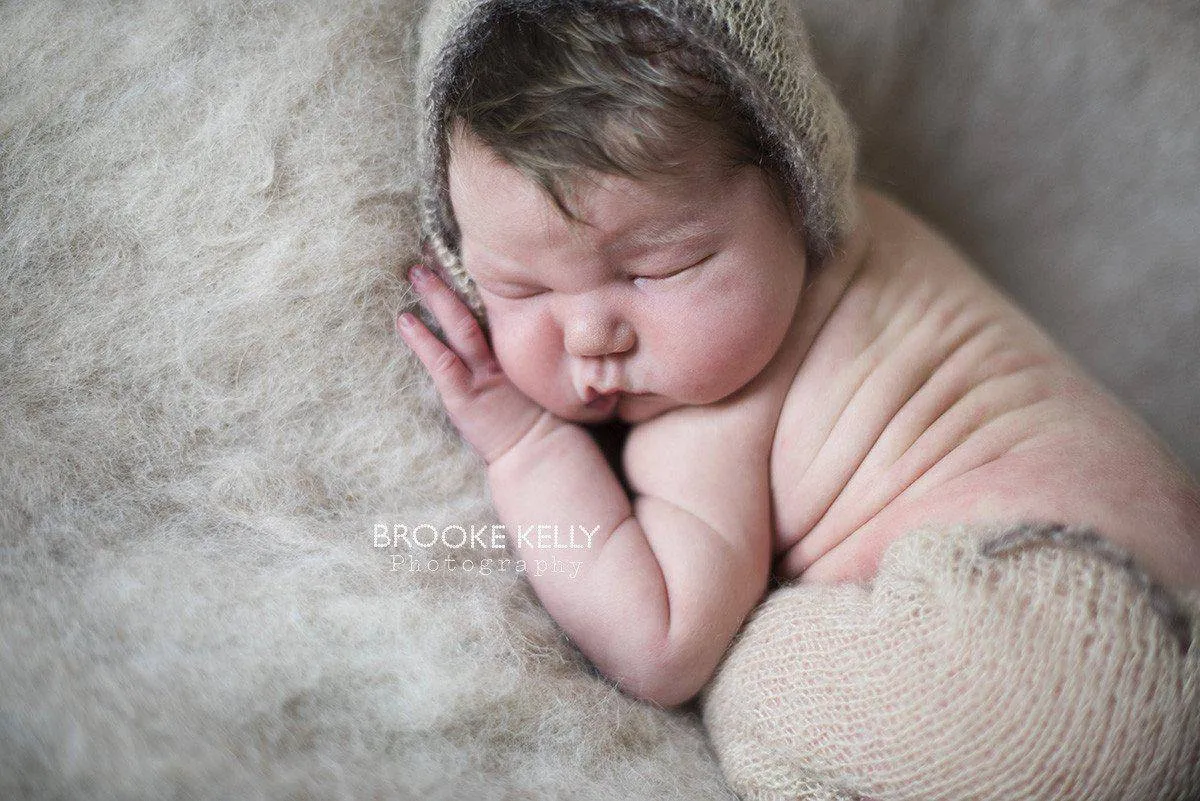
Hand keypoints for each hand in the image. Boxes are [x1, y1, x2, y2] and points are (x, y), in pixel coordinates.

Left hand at [396, 262, 547, 463]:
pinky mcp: (465, 394)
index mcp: (510, 354)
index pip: (492, 311)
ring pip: (459, 326)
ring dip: (436, 298)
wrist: (538, 452)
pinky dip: (421, 340)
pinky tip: (404, 321)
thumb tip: (501, 342)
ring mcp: (482, 374)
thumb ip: (515, 363)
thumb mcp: (528, 386)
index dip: (473, 285)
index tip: (456, 258)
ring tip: (416, 273)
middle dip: (451, 281)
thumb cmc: (534, 424)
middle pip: (474, 309)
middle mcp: (498, 356)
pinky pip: (441, 361)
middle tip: (430, 250)